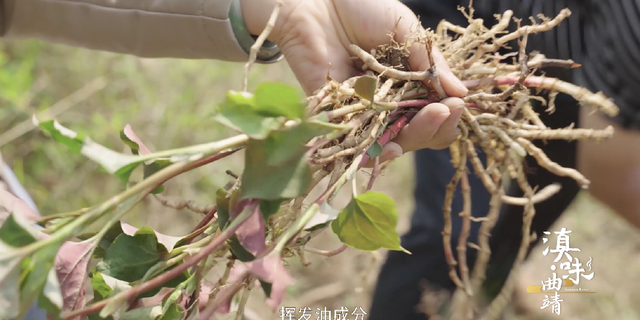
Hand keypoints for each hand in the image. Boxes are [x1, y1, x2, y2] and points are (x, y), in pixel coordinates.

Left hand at [242, 0, 467, 158]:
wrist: (320, 1)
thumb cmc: (364, 8)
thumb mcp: (407, 32)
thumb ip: (431, 64)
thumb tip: (461, 94)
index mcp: (410, 83)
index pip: (434, 112)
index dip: (448, 114)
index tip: (456, 105)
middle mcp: (388, 103)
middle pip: (415, 133)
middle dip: (433, 128)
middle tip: (443, 113)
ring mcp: (363, 112)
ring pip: (390, 142)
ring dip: (412, 138)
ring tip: (428, 121)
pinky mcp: (336, 116)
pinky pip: (354, 143)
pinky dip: (371, 152)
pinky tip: (390, 146)